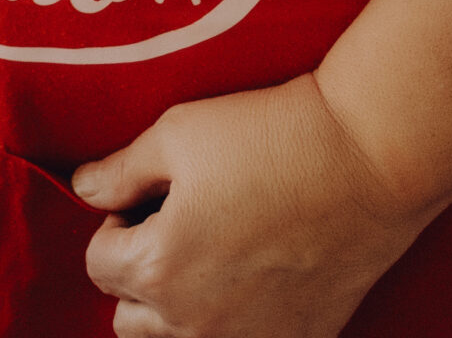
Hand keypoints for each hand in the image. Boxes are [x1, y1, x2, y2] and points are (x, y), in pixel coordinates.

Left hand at [73, 73, 426, 337]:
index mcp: (158, 269)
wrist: (369, 157)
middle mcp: (194, 324)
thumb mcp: (178, 132)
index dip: (117, 218)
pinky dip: (231, 322)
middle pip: (128, 314)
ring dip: (176, 306)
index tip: (151, 191)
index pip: (98, 261)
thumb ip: (119, 169)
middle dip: (139, 270)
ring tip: (209, 251)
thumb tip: (83, 188)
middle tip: (176, 220)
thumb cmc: (269, 135)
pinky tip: (253, 274)